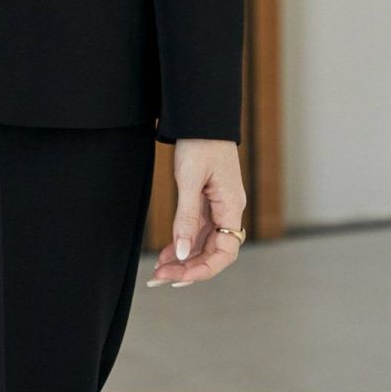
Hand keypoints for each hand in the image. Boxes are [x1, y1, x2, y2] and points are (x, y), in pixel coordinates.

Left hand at [147, 138, 245, 287]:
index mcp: (231, 206)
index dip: (204, 269)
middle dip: (188, 268)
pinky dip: (184, 242)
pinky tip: (167, 252)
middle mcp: (229, 210)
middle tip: (159, 277)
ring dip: (184, 258)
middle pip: (213, 252)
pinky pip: (199, 230)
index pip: (226, 252)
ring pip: (205, 243)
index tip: (178, 276)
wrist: (201, 114)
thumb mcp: (189, 179)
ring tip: (159, 270)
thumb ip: (187, 218)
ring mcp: (219, 205)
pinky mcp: (208, 200)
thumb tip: (184, 254)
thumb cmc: (199, 142)